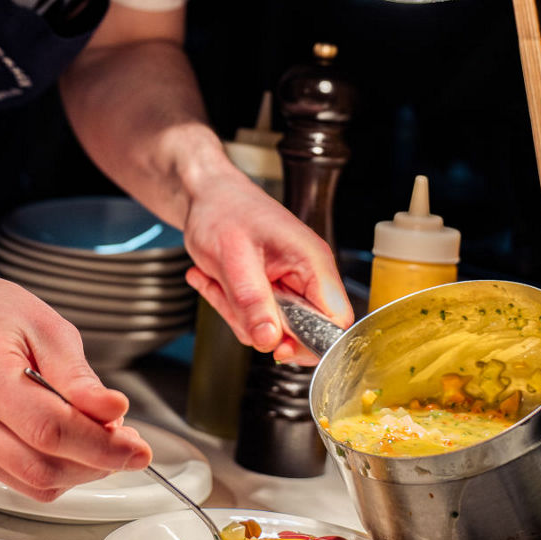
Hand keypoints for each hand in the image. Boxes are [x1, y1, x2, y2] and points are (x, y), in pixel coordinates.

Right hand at [0, 269, 151, 499]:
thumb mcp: (48, 328)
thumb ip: (79, 377)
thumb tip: (113, 412)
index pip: (48, 429)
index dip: (100, 445)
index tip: (135, 447)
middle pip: (40, 466)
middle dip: (96, 463)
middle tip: (128, 445)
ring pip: (33, 483)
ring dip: (80, 471)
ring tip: (104, 440)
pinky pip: (20, 481)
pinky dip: (56, 471)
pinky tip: (72, 445)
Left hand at [182, 171, 352, 364]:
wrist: (204, 194)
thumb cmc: (222, 211)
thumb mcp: (232, 258)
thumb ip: (251, 301)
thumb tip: (270, 341)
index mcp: (312, 263)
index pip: (336, 321)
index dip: (310, 342)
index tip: (276, 345)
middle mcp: (307, 276)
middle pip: (299, 331)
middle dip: (258, 324)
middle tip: (231, 297)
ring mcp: (288, 284)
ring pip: (270, 329)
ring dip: (236, 313)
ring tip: (218, 280)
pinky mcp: (270, 291)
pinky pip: (254, 319)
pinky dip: (228, 305)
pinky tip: (213, 279)